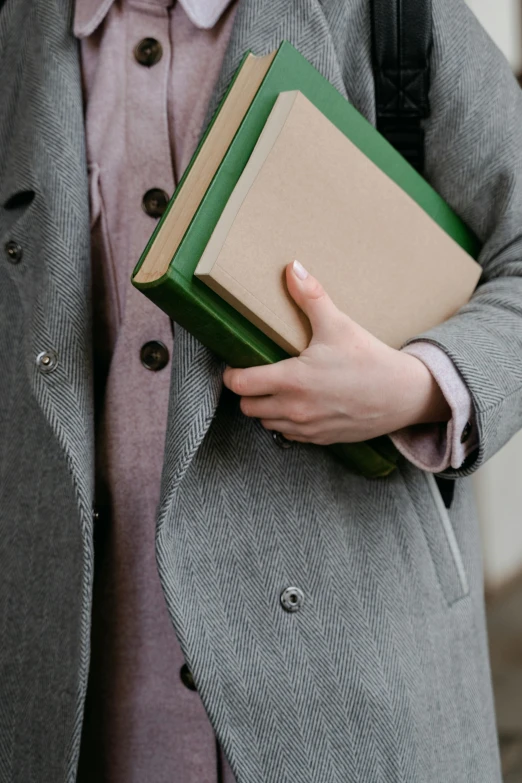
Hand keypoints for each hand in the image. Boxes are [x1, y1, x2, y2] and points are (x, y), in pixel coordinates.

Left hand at [223, 261, 450, 444]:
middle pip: (247, 407)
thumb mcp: (338, 324)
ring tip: (278, 389)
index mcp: (292, 380)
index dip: (232, 374)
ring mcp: (307, 428)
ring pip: (266, 423)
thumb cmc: (370, 359)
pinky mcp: (321, 439)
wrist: (404, 395)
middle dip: (247, 391)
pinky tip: (299, 404)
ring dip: (265, 408)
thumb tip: (292, 267)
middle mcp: (294, 409)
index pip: (240, 384)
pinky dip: (286, 422)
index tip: (238, 364)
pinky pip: (289, 435)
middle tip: (258, 374)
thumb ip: (310, 296)